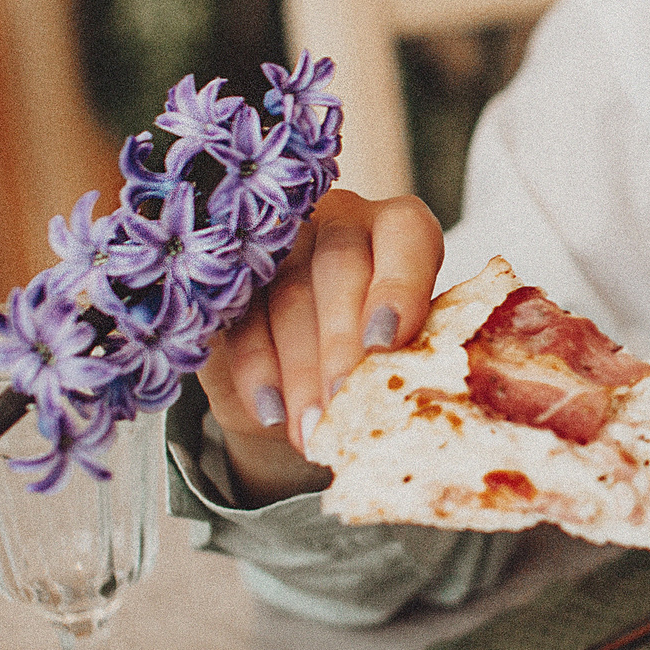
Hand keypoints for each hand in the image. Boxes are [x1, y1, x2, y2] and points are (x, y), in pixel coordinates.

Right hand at [198, 190, 443, 502]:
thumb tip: (418, 389)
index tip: (387, 344)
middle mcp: (341, 221)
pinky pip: (241, 320)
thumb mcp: (406, 349)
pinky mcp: (231, 279)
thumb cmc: (378, 356)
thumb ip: (416, 349)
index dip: (399, 286)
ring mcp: (282, 242)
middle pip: (340, 268)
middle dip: (342, 343)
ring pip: (289, 297)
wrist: (313, 381)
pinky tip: (271, 413)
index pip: (407, 235)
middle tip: (342, 402)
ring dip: (301, 370)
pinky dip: (257, 371)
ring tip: (312, 428)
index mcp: (400, 228)